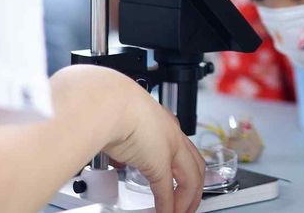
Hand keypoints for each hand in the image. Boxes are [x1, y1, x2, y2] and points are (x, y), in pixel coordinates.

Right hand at [102, 80, 204, 212]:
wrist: (107, 102)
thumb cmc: (109, 105)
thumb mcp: (122, 121)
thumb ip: (125, 138)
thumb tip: (116, 153)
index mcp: (164, 122)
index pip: (184, 149)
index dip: (186, 168)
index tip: (181, 183)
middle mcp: (172, 134)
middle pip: (196, 166)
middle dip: (196, 188)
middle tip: (189, 204)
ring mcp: (169, 148)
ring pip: (191, 180)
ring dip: (187, 201)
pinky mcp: (159, 163)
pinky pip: (167, 192)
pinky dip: (168, 207)